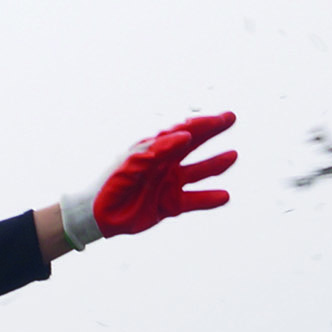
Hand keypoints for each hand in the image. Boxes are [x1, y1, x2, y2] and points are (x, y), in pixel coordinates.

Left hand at [58, 112, 235, 249]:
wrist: (98, 214)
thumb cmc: (110, 183)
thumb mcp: (134, 162)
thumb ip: (160, 149)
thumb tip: (186, 135)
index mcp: (154, 148)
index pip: (182, 130)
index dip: (202, 123)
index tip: (219, 118)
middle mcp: (164, 162)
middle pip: (194, 143)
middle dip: (212, 130)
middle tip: (231, 118)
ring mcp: (168, 183)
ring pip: (198, 171)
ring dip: (215, 164)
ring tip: (233, 156)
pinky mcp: (169, 204)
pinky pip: (194, 200)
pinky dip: (209, 199)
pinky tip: (224, 196)